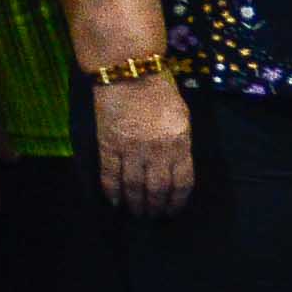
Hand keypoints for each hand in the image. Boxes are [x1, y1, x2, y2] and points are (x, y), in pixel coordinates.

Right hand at [94, 78, 193, 217]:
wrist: (130, 74)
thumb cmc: (160, 93)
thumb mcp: (182, 119)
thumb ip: (180, 145)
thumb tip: (176, 169)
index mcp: (180, 144)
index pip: (182, 182)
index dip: (178, 201)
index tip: (174, 210)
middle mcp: (157, 151)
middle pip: (157, 189)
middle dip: (156, 207)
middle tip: (153, 217)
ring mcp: (131, 149)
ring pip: (134, 187)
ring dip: (136, 205)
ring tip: (137, 214)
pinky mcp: (109, 145)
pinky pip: (111, 176)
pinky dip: (113, 192)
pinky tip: (116, 203)